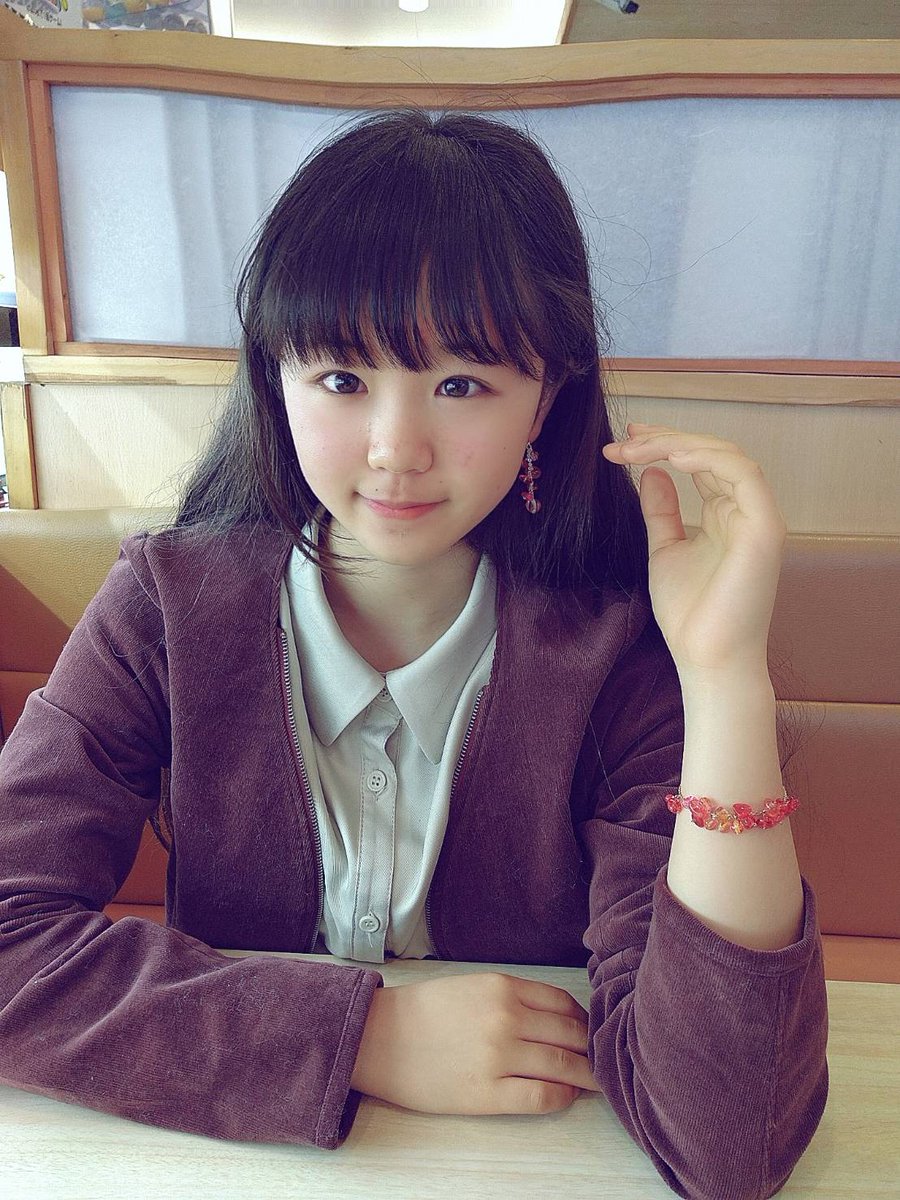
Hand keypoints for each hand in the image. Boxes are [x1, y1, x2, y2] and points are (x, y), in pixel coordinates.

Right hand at [349, 972, 600, 1113]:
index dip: (584, 1020)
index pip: (564, 1004)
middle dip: (593, 1048)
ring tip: (597, 1081)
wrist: (379, 1039)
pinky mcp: (487, 1093)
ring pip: (563, 1065)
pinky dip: (562, 1097)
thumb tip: (557, 1019)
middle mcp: (506, 1018)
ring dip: (587, 1075)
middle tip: (605, 1059)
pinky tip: (566, 1096)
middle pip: (571, 1034)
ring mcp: (498, 1057)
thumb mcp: (472, 986)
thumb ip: (513, 997)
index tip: (591, 1031)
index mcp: (502, 987)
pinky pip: (541, 1097)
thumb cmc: (424, 1012)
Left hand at [602, 422, 786, 673]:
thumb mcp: (664, 550)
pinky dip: (709, 458)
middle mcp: (746, 511)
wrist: (705, 658)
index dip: (663, 445)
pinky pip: (744, 475)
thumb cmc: (689, 614)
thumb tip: (652, 473)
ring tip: (638, 447)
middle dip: (665, 439)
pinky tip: (672, 455)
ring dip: (679, 444)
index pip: (699, 464)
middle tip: (624, 439)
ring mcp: (759, 518)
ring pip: (727, 456)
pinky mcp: (765, 528)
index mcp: (726, 515)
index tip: (623, 443)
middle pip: (712, 453)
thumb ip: (661, 511)